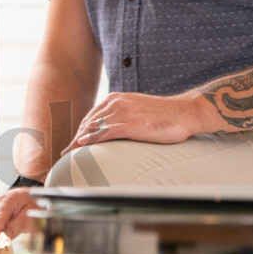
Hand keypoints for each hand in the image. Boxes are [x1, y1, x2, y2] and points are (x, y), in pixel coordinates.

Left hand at [62, 91, 210, 154]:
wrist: (186, 112)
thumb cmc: (163, 116)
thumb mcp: (137, 111)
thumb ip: (121, 116)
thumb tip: (109, 130)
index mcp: (116, 98)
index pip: (90, 117)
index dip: (79, 132)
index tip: (72, 145)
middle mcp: (116, 102)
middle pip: (88, 123)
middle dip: (76, 139)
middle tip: (66, 153)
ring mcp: (123, 112)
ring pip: (93, 127)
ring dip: (79, 142)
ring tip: (69, 154)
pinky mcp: (131, 123)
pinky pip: (106, 131)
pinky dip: (92, 138)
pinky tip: (82, 145)